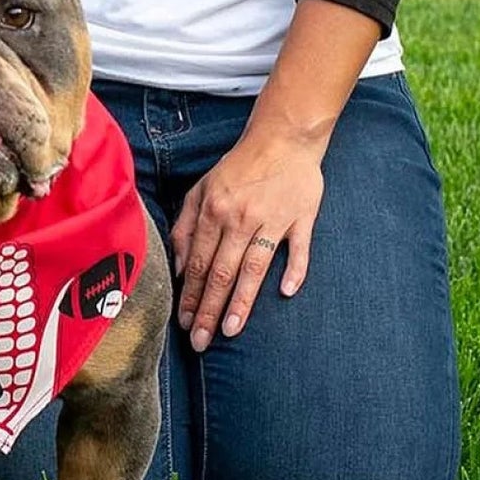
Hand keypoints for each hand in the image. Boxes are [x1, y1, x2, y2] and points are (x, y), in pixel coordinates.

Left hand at [171, 130, 322, 351]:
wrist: (281, 138)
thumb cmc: (238, 168)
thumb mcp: (202, 189)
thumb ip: (186, 225)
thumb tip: (178, 264)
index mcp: (213, 211)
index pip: (197, 262)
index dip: (189, 294)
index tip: (182, 322)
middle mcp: (239, 218)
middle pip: (221, 272)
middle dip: (207, 309)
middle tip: (199, 341)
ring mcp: (271, 219)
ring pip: (253, 268)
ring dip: (241, 302)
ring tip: (229, 331)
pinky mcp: (301, 218)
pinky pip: (298, 249)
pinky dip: (294, 270)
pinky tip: (286, 293)